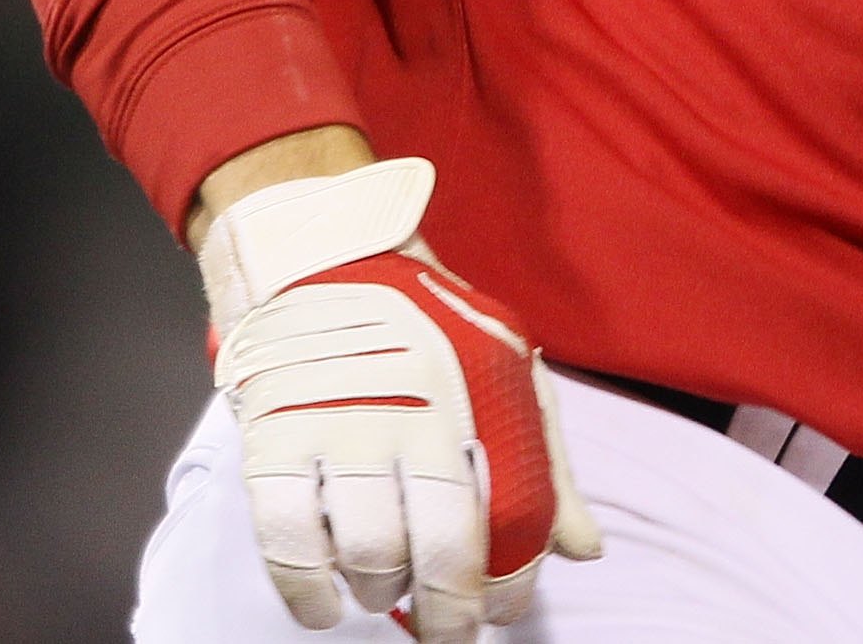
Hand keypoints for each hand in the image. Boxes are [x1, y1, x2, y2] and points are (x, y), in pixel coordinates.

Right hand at [197, 157, 603, 639]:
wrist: (326, 256)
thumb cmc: (425, 327)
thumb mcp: (504, 374)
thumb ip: (543, 463)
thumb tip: (585, 550)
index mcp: (485, 389)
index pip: (518, 513)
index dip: (514, 578)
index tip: (503, 608)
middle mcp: (420, 406)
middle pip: (448, 547)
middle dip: (455, 613)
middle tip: (454, 633)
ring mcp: (344, 420)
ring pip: (372, 554)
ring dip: (383, 593)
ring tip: (386, 589)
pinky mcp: (277, 435)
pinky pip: (291, 543)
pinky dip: (310, 593)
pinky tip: (326, 605)